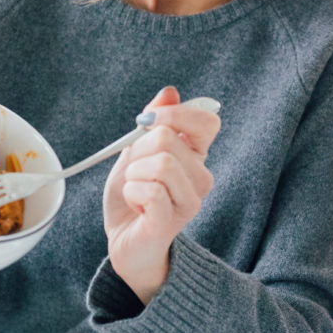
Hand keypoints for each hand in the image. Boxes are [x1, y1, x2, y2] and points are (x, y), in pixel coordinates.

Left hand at [103, 86, 219, 304]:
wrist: (124, 240)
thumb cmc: (133, 196)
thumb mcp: (136, 151)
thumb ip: (154, 121)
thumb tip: (169, 92)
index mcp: (196, 156)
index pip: (207, 121)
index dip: (176, 115)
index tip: (146, 123)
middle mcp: (201, 177)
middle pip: (167, 138)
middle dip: (137, 152)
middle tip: (134, 173)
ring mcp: (191, 201)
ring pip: (161, 164)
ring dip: (133, 174)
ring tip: (136, 190)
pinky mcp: (173, 221)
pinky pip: (151, 191)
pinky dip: (132, 193)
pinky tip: (136, 206)